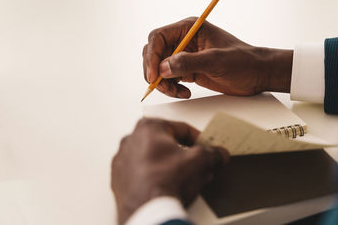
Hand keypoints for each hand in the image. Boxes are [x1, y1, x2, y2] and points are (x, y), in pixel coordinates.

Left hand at [111, 118, 228, 224]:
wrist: (147, 211)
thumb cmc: (164, 182)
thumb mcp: (200, 161)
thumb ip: (213, 153)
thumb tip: (219, 154)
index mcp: (148, 127)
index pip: (182, 128)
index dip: (199, 138)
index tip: (205, 146)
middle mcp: (131, 140)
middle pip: (167, 143)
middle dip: (184, 153)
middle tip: (196, 163)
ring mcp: (122, 160)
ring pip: (154, 158)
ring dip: (169, 165)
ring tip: (184, 178)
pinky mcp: (119, 179)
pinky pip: (142, 173)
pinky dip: (155, 177)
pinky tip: (168, 187)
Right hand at [143, 17, 292, 97]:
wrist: (257, 74)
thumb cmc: (243, 61)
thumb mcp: (216, 61)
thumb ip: (189, 62)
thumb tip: (163, 67)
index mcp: (189, 28)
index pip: (158, 37)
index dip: (152, 56)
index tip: (154, 75)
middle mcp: (183, 40)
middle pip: (154, 53)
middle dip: (154, 71)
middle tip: (163, 86)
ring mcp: (185, 55)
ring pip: (159, 68)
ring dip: (163, 82)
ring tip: (178, 92)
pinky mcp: (187, 69)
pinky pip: (169, 78)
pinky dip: (171, 87)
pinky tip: (184, 92)